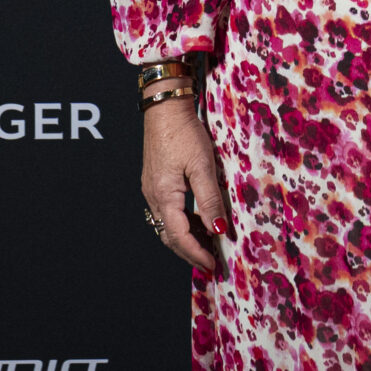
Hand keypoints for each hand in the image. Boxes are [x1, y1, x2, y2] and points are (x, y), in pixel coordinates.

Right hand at [139, 94, 229, 271]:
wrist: (165, 106)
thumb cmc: (184, 133)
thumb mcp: (202, 166)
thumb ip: (209, 199)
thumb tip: (218, 229)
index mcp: (164, 196)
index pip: (179, 237)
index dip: (196, 254)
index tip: (212, 265)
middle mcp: (153, 196)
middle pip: (169, 235)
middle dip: (190, 251)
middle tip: (211, 261)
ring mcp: (151, 188)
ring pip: (167, 224)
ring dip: (186, 237)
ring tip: (208, 244)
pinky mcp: (155, 180)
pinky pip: (166, 211)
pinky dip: (182, 222)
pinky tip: (198, 220)